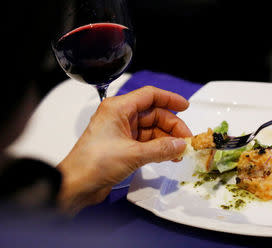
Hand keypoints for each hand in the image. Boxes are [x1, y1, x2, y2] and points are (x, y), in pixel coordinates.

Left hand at [56, 86, 191, 214]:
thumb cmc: (95, 163)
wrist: (75, 186)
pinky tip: (169, 156)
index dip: (170, 99)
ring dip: (167, 139)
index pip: (150, 95)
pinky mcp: (123, 146)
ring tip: (179, 152)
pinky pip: (147, 142)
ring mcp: (122, 131)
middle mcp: (121, 116)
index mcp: (118, 108)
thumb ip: (161, 149)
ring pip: (152, 129)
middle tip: (186, 140)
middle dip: (172, 126)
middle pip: (154, 114)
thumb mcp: (133, 154)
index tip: (185, 106)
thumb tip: (181, 145)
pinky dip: (159, 148)